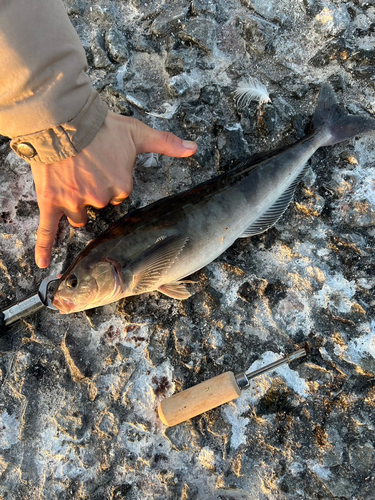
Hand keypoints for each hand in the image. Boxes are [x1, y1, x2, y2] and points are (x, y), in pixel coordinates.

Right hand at [31, 111, 196, 267]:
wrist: (64, 119)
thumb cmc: (101, 127)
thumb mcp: (138, 133)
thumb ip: (166, 143)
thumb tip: (193, 148)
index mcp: (121, 186)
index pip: (120, 194)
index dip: (112, 180)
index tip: (105, 165)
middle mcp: (99, 198)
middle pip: (99, 205)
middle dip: (95, 192)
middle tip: (87, 168)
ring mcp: (74, 202)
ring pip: (79, 216)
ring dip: (77, 205)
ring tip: (70, 180)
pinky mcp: (51, 202)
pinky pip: (48, 230)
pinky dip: (45, 248)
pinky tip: (42, 263)